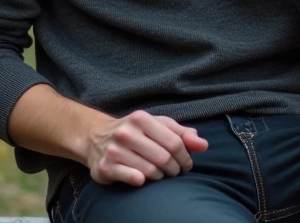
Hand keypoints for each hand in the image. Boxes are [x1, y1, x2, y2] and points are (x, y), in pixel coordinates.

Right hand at [85, 110, 209, 186]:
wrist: (95, 137)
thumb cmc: (134, 131)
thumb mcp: (158, 125)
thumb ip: (182, 133)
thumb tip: (204, 145)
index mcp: (141, 119)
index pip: (174, 142)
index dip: (185, 157)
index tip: (187, 164)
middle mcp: (126, 132)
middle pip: (164, 158)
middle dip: (174, 169)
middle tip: (174, 172)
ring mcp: (114, 150)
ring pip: (150, 171)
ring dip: (160, 176)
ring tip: (159, 174)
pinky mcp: (105, 167)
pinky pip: (133, 178)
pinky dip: (142, 180)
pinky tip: (143, 179)